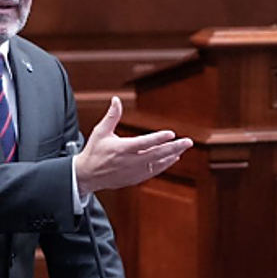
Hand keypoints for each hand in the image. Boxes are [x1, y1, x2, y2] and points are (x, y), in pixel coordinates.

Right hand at [75, 96, 192, 198]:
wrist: (88, 175)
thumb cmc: (94, 151)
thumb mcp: (101, 132)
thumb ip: (112, 116)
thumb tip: (116, 99)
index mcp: (121, 148)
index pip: (144, 142)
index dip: (158, 138)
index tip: (171, 133)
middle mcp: (130, 161)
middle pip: (157, 154)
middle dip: (174, 147)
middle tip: (188, 142)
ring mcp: (134, 171)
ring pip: (158, 164)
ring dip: (172, 155)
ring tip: (183, 148)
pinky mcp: (135, 178)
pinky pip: (154, 171)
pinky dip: (165, 164)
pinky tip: (173, 158)